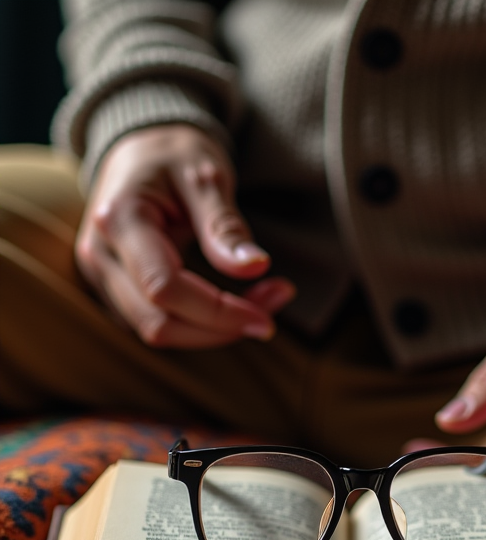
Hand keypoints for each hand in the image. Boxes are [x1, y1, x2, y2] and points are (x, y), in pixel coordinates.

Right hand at [75, 124, 294, 347]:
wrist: (136, 147)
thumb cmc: (172, 153)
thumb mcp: (205, 175)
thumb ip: (225, 225)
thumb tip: (255, 267)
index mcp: (118, 219)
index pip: (165, 289)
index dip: (218, 313)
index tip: (266, 317)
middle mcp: (99, 254)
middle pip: (159, 323)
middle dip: (220, 328)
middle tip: (270, 309)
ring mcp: (101, 277)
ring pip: (158, 332)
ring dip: (211, 332)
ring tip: (258, 305)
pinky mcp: (114, 291)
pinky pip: (157, 324)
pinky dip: (197, 325)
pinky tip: (228, 307)